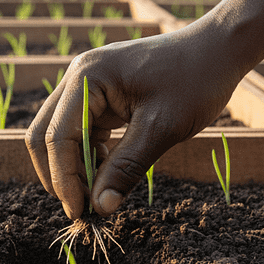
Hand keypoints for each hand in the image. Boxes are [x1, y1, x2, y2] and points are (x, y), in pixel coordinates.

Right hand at [26, 20, 249, 219]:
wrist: (218, 50)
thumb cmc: (195, 80)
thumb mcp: (161, 129)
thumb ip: (126, 168)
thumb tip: (100, 208)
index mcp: (87, 78)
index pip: (57, 137)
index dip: (64, 179)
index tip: (81, 213)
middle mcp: (78, 78)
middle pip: (45, 135)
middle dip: (60, 175)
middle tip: (84, 209)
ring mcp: (87, 86)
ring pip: (60, 135)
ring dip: (74, 168)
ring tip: (99, 196)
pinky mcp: (100, 96)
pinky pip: (81, 131)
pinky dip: (89, 156)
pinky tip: (110, 174)